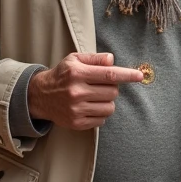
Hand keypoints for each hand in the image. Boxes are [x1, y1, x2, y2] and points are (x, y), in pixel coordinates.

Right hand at [27, 53, 143, 130]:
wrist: (40, 95)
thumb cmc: (62, 75)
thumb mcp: (74, 59)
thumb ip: (95, 58)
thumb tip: (112, 60)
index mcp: (77, 73)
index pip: (109, 74)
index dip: (127, 75)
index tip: (140, 76)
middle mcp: (76, 92)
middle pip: (113, 92)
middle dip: (112, 88)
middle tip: (100, 85)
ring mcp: (76, 109)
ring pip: (109, 108)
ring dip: (107, 102)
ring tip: (94, 97)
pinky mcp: (76, 123)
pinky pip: (102, 120)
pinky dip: (100, 114)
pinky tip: (89, 107)